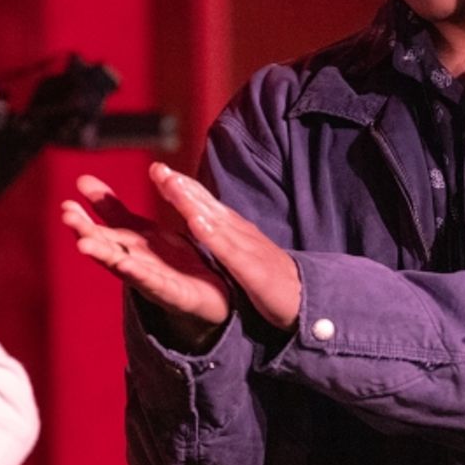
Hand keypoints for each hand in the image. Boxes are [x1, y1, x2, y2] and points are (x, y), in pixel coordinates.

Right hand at [62, 172, 231, 335]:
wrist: (212, 295)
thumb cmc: (171, 263)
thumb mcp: (141, 230)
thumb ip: (113, 210)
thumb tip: (82, 180)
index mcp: (128, 249)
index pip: (101, 233)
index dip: (83, 220)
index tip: (66, 204)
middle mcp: (134, 266)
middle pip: (106, 249)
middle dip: (86, 235)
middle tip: (67, 218)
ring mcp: (152, 282)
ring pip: (124, 268)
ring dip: (104, 256)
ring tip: (84, 245)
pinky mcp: (173, 295)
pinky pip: (156, 284)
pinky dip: (140, 276)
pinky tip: (127, 265)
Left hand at [148, 163, 300, 332]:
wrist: (307, 295)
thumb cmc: (272, 275)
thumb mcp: (244, 249)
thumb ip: (224, 233)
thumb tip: (200, 216)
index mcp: (235, 230)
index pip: (205, 203)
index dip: (182, 186)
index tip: (158, 170)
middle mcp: (240, 232)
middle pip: (207, 205)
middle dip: (182, 186)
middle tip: (158, 169)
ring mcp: (247, 249)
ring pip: (215, 221)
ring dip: (193, 203)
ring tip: (172, 186)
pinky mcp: (254, 270)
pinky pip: (230, 252)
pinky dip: (213, 236)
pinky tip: (197, 224)